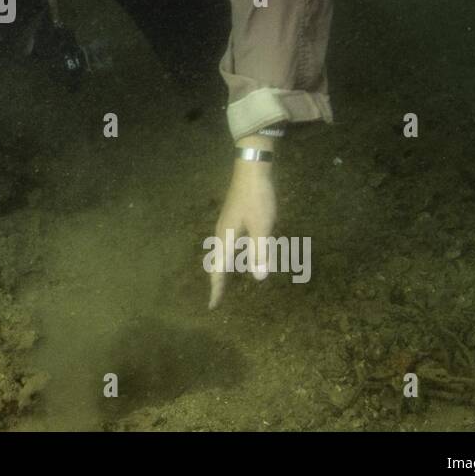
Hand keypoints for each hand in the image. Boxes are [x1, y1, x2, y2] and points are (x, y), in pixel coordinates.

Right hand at [207, 153, 277, 309]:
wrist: (252, 169)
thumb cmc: (257, 199)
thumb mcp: (262, 228)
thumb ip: (260, 253)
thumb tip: (258, 279)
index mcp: (225, 238)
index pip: (218, 270)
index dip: (216, 289)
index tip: (212, 306)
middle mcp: (222, 233)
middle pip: (217, 262)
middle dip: (219, 280)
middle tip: (220, 297)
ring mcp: (228, 225)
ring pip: (225, 252)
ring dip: (227, 267)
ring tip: (230, 281)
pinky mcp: (235, 218)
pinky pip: (232, 244)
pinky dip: (235, 255)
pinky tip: (244, 256)